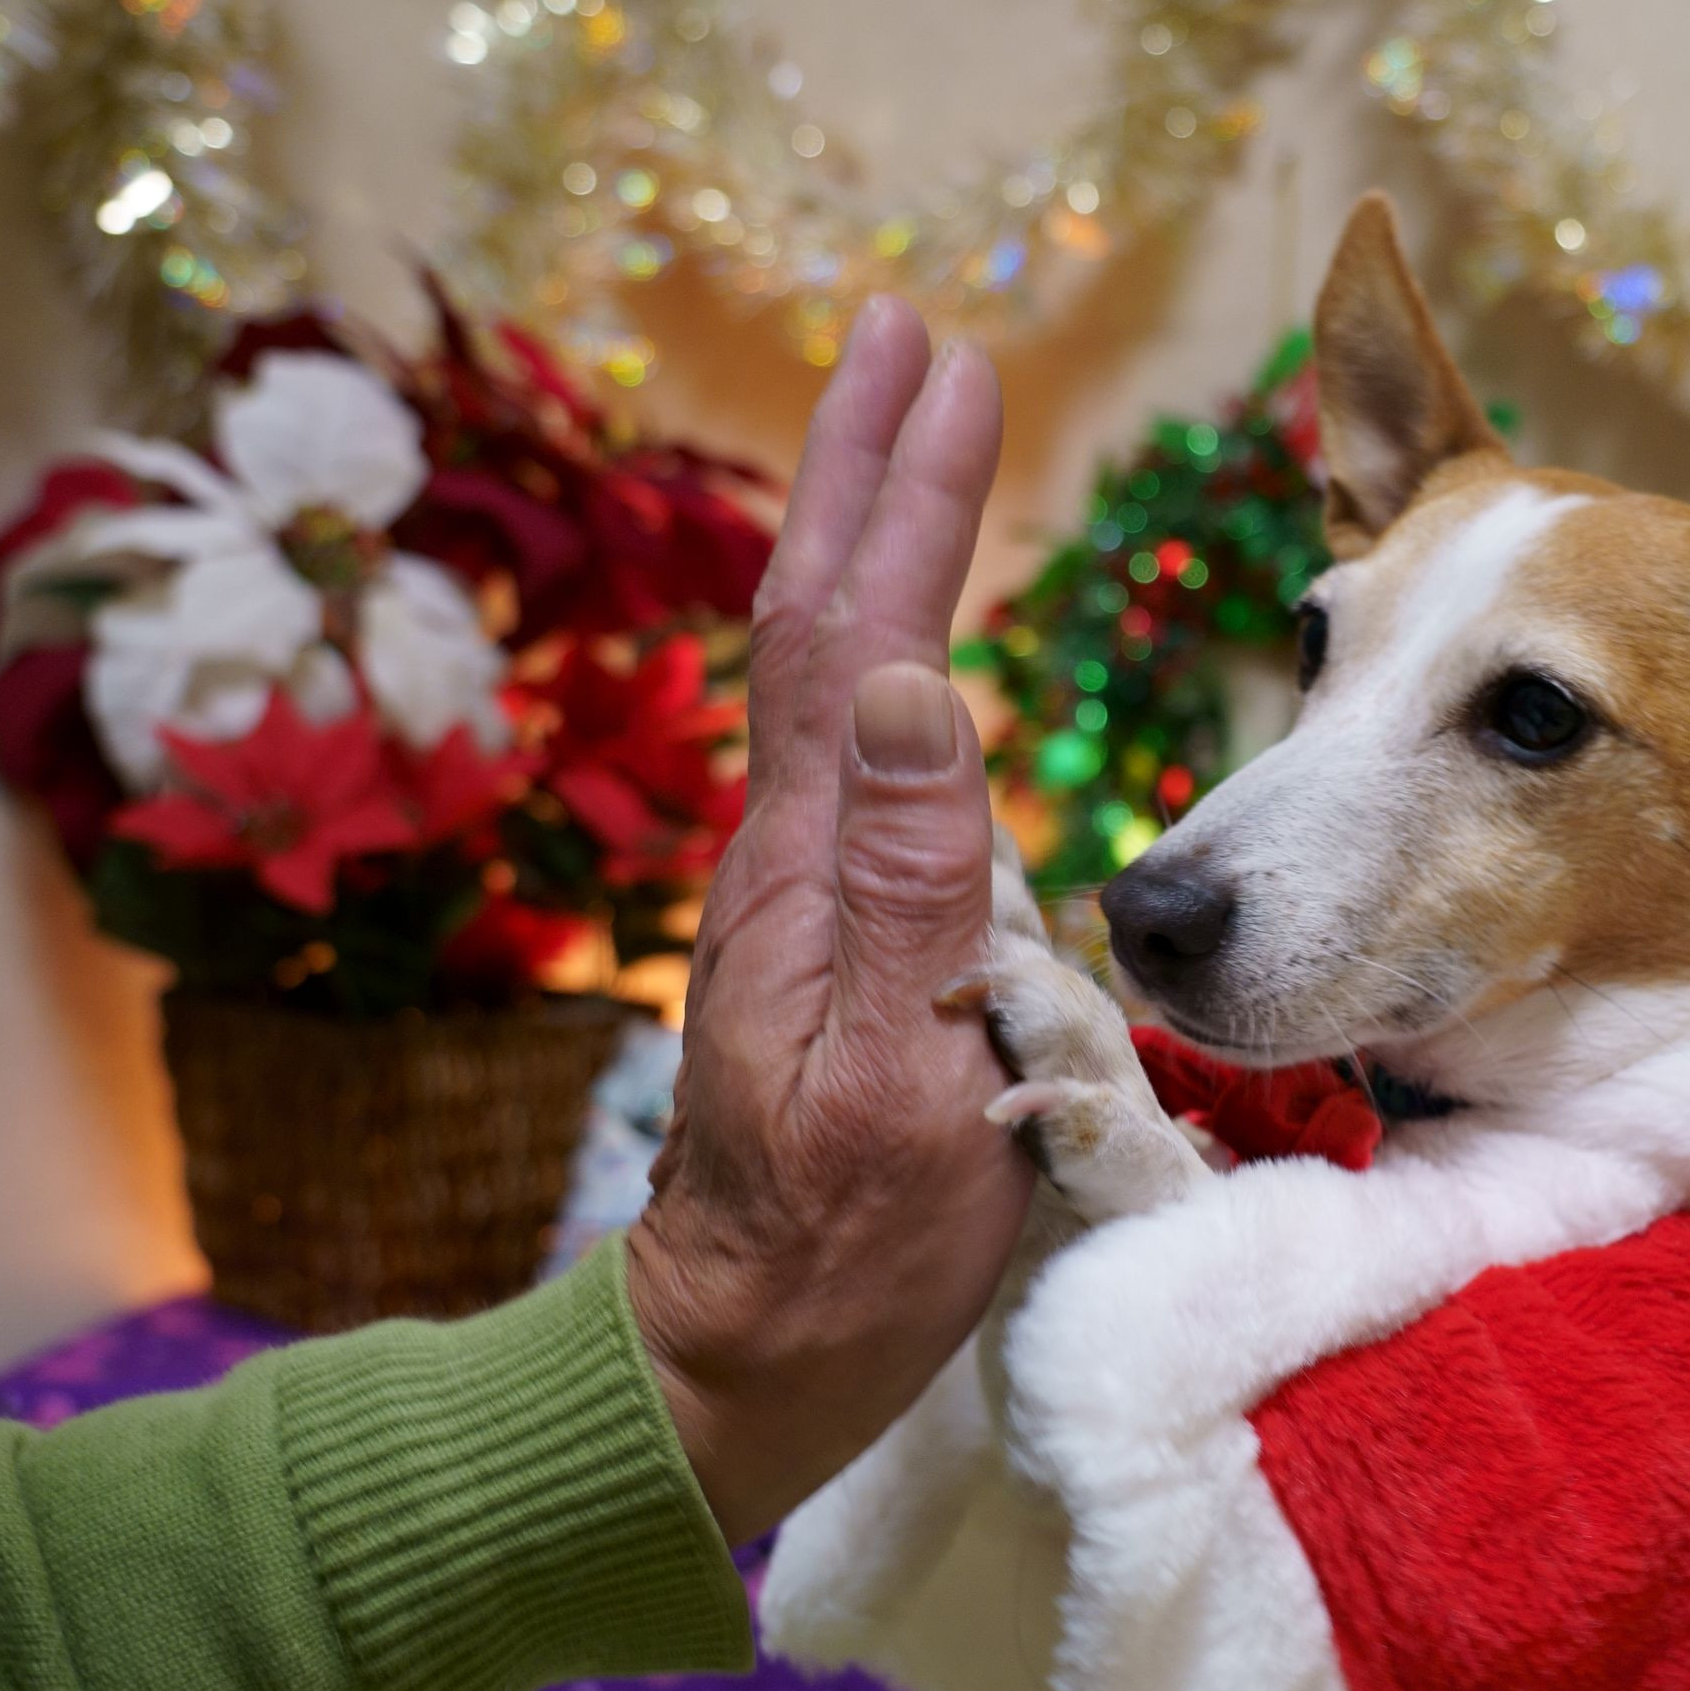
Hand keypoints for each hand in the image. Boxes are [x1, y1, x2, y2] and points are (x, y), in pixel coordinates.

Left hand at [626, 302, 1031, 1544]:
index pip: (851, 634)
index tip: (940, 361)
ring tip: (924, 439)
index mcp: (815, 869)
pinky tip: (921, 641)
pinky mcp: (839, 940)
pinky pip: (864, 750)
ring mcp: (811, 895)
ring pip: (839, 676)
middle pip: (826, 622)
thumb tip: (911, 671)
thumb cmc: (843, 1245)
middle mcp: (800, 855)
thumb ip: (915, 879)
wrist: (749, 1355)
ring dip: (880, 540)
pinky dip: (893, 645)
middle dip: (870, 470)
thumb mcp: (901, 1070)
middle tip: (911, 334)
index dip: (896, 492)